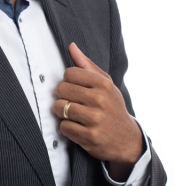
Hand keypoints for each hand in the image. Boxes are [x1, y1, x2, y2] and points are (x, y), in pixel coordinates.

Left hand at [54, 43, 143, 168]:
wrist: (127, 139)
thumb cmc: (112, 108)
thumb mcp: (106, 84)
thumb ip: (87, 65)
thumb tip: (72, 46)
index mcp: (103, 84)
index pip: (69, 73)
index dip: (69, 81)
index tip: (76, 88)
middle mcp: (100, 100)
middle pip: (61, 89)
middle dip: (63, 96)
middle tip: (72, 102)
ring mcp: (95, 118)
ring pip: (59, 107)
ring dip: (62, 112)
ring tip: (73, 114)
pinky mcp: (89, 136)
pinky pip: (64, 126)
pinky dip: (67, 127)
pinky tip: (77, 126)